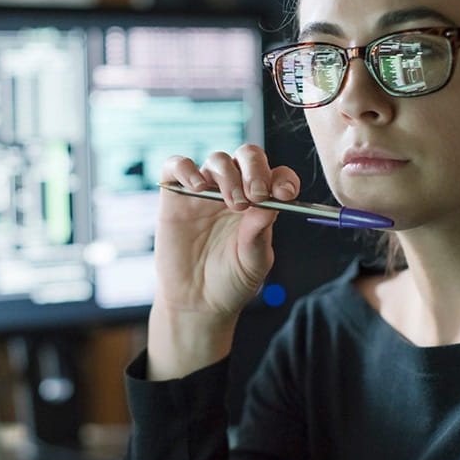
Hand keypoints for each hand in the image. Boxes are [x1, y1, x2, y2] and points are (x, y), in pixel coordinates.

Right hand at [147, 144, 299, 378]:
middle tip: (256, 195)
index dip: (282, 178)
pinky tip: (198, 188)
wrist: (196, 302)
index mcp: (260, 203)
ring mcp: (204, 191)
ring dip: (228, 175)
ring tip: (231, 204)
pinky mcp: (175, 195)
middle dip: (255, 169)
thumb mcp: (254, 261)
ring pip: (218, 159)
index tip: (284, 194)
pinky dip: (187, 168)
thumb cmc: (230, 281)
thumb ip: (260, 234)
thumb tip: (271, 203)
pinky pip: (177, 165)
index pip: (276, 175)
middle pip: (247, 156)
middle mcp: (234, 190)